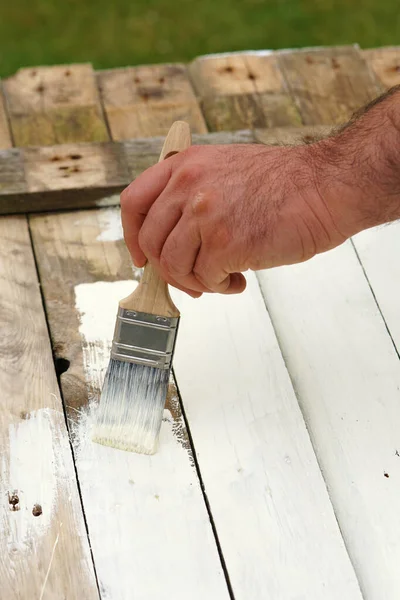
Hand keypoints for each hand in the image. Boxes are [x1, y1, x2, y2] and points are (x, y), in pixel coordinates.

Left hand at [120, 143, 348, 296]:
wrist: (326, 187)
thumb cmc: (285, 185)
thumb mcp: (226, 171)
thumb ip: (193, 197)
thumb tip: (174, 242)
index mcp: (185, 166)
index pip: (134, 202)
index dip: (132, 236)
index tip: (142, 257)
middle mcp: (189, 186)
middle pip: (150, 242)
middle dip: (168, 270)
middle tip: (191, 279)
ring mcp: (205, 214)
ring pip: (174, 265)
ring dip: (195, 281)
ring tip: (222, 278)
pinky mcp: (226, 242)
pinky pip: (205, 279)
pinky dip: (219, 287)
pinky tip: (239, 280)